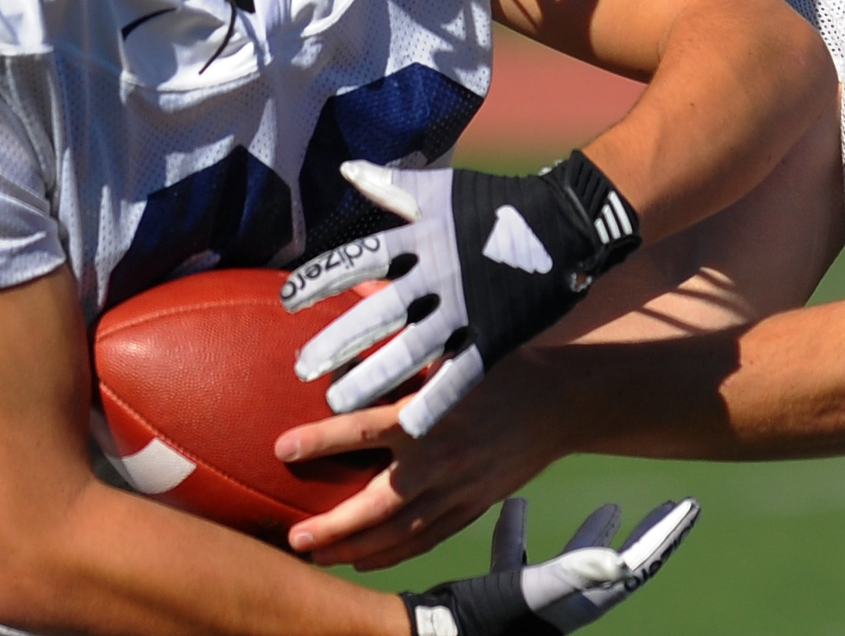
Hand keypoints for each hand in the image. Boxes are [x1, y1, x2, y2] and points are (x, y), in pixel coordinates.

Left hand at [277, 350, 573, 564]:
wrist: (562, 402)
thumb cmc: (506, 365)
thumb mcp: (459, 342)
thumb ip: (405, 324)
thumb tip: (360, 284)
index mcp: (429, 413)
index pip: (363, 430)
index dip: (320, 440)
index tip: (282, 448)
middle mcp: (440, 458)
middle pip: (376, 503)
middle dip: (333, 525)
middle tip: (293, 537)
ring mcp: (458, 490)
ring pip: (398, 532)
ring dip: (355, 549)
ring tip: (316, 556)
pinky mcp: (472, 506)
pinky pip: (427, 538)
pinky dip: (394, 554)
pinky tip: (365, 560)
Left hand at [281, 151, 639, 435]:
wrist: (566, 220)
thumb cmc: (498, 202)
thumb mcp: (443, 188)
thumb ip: (394, 186)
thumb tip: (347, 169)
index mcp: (422, 237)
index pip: (359, 258)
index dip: (321, 280)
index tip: (286, 300)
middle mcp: (437, 274)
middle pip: (377, 314)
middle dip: (337, 342)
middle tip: (302, 368)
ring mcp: (466, 307)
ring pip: (410, 351)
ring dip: (372, 378)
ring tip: (338, 401)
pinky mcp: (494, 333)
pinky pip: (459, 374)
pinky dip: (434, 400)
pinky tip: (408, 426)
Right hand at [403, 495, 697, 635]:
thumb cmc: (476, 620)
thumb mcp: (529, 592)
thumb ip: (575, 573)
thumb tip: (623, 562)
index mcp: (576, 605)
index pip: (636, 566)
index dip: (665, 536)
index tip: (690, 505)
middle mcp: (558, 606)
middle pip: (615, 564)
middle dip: (641, 535)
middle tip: (667, 506)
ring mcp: (527, 604)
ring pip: (569, 561)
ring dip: (590, 534)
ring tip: (612, 507)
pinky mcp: (493, 599)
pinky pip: (515, 560)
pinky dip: (518, 532)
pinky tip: (514, 503)